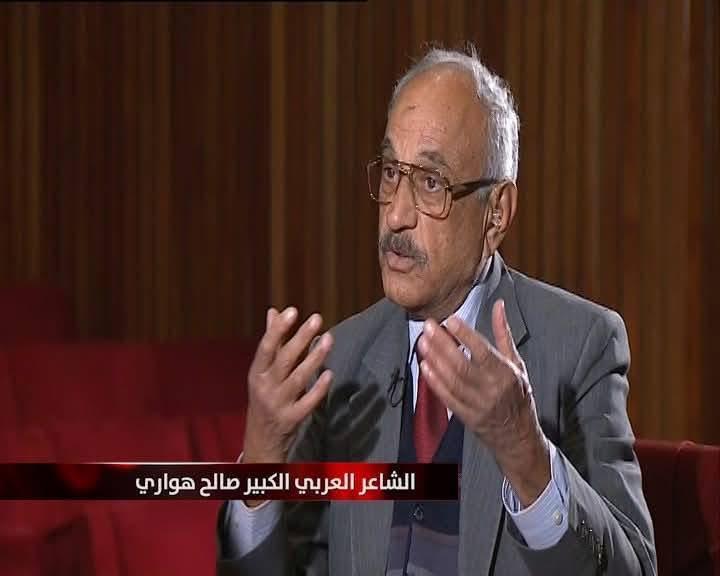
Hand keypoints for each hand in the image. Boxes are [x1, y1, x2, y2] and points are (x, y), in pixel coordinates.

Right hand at [243, 306, 333, 466]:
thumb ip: (271, 341)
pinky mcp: (292, 418)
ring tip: (329, 339)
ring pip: (298, 378)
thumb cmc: (264, 396)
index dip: (278, 329)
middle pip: (284, 359)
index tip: (293, 311)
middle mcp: (265, 387)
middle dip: (301, 338)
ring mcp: (278, 404)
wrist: (261, 438)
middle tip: (317, 319)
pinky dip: (318, 388)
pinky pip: (307, 402)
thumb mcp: (262, 371)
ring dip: (314, 358)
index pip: (266, 347)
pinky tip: (330, 373)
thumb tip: (274, 311)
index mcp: (257, 372)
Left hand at [416, 299, 549, 505]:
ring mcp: (479, 404)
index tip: (449, 320)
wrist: (518, 435)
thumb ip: (503, 333)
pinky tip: (425, 367)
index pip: (482, 351)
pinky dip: (435, 382)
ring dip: (435, 360)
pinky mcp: (467, 417)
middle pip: (462, 364)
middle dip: (442, 344)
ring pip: (452, 380)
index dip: (465, 335)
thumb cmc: (517, 393)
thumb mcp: (516, 362)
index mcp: (506, 372)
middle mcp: (492, 389)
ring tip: (422, 343)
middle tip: (427, 327)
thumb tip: (498, 305)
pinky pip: (448, 398)